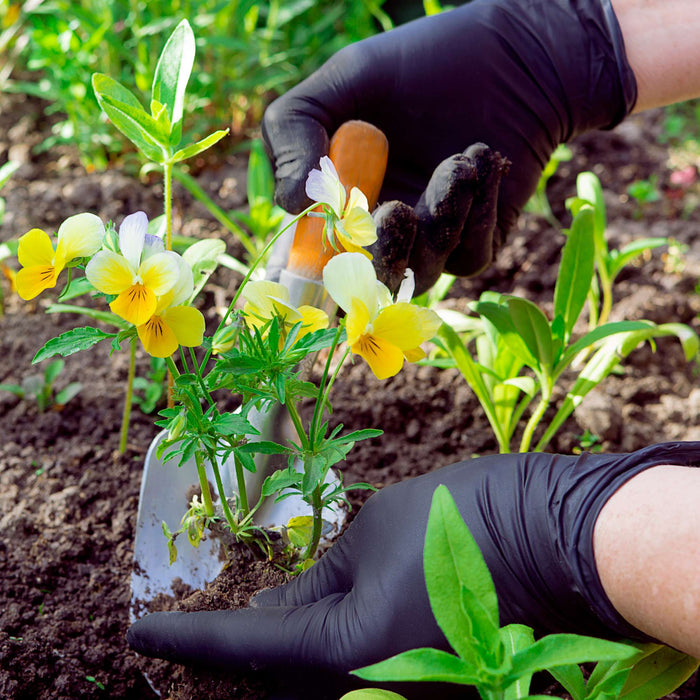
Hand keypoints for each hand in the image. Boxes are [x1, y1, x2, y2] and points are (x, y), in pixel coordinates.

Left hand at [127, 451, 624, 682]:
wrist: (546, 534)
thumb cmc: (455, 520)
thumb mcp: (368, 535)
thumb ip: (315, 577)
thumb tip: (276, 604)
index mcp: (345, 652)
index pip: (242, 646)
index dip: (181, 638)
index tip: (135, 633)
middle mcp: (367, 691)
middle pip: (271, 678)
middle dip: (225, 651)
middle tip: (184, 620)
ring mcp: (398, 694)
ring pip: (308, 681)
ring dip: (271, 651)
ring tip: (238, 611)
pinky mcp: (424, 685)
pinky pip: (348, 674)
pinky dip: (314, 650)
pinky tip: (301, 616)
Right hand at [261, 0, 635, 291]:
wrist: (508, 55)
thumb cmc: (418, 64)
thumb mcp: (344, 82)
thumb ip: (295, 130)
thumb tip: (288, 202)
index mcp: (341, 201)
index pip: (316, 257)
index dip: (315, 267)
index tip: (329, 243)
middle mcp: (382, 229)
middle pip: (370, 280)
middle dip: (383, 253)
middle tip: (397, 211)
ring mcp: (429, 241)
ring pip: (422, 273)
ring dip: (439, 221)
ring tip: (458, 162)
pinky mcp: (477, 241)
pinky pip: (469, 257)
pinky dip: (476, 214)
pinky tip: (480, 162)